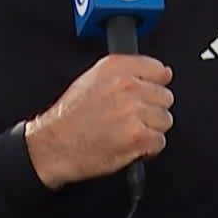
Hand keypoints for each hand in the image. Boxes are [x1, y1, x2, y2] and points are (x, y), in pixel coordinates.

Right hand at [24, 54, 173, 188]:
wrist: (52, 147)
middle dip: (151, 110)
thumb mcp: (92, 79)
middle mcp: (126, 86)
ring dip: (150, 130)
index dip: (153, 86)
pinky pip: (159, 141)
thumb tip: (163, 73)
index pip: (159, 69)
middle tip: (129, 119)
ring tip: (126, 132)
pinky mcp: (138, 136)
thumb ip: (127, 73)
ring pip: (165, 120)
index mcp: (115, 68)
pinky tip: (129, 145)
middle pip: (165, 97)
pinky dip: (147, 149)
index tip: (145, 95)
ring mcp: (133, 111)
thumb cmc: (69, 118)